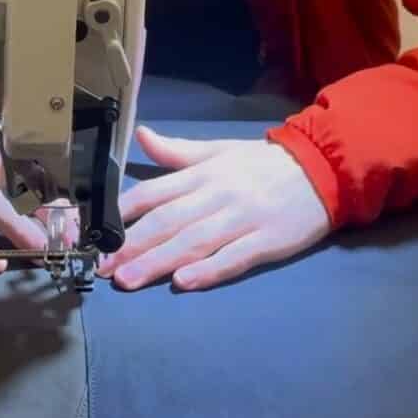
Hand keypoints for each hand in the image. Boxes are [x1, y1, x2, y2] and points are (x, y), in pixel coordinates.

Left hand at [97, 126, 330, 291]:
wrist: (320, 167)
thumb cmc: (262, 163)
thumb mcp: (218, 150)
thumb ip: (177, 151)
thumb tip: (140, 135)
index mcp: (202, 172)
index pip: (155, 191)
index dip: (124, 213)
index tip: (97, 233)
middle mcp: (217, 193)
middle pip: (168, 221)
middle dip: (133, 245)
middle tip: (104, 267)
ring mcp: (242, 218)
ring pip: (194, 241)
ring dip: (158, 261)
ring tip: (129, 279)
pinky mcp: (267, 241)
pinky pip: (234, 257)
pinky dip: (208, 270)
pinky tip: (183, 283)